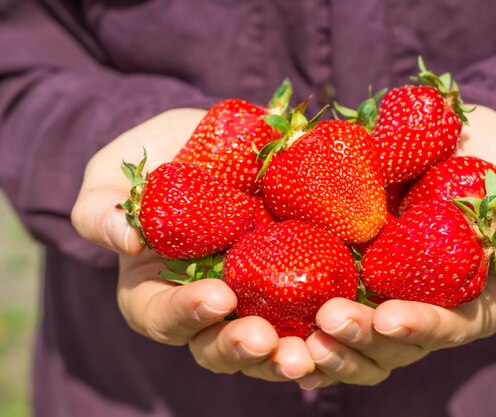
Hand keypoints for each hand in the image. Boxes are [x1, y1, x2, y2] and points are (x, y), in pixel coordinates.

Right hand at [71, 108, 314, 381]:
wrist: (222, 143)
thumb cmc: (160, 159)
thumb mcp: (114, 174)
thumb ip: (101, 207)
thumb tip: (126, 238)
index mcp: (156, 289)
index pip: (162, 317)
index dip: (185, 314)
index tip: (216, 296)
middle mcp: (207, 304)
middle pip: (216, 346)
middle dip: (239, 347)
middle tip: (264, 340)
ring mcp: (254, 296)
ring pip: (266, 344)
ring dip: (284, 355)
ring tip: (304, 354)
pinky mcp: (296, 279)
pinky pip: (310, 313)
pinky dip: (324, 328)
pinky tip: (344, 323)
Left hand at [297, 105, 495, 388]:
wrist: (439, 135)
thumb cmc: (492, 157)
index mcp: (469, 293)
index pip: (452, 325)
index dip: (423, 327)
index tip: (390, 317)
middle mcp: (420, 303)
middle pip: (394, 345)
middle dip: (363, 340)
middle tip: (331, 321)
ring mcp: (377, 293)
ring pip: (354, 342)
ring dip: (328, 348)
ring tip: (300, 337)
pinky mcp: (339, 274)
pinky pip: (316, 313)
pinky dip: (297, 331)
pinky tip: (272, 336)